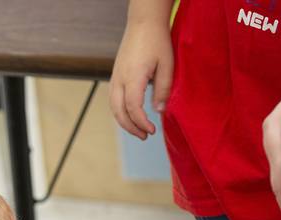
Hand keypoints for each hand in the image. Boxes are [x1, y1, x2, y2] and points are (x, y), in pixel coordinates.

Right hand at [109, 20, 172, 139]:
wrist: (143, 22)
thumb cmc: (157, 41)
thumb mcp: (167, 65)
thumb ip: (163, 90)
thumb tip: (159, 111)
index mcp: (133, 77)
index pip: (133, 108)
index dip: (141, 122)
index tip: (152, 130)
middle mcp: (119, 79)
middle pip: (119, 112)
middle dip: (131, 127)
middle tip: (145, 136)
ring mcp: (115, 77)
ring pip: (113, 107)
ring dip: (124, 121)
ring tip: (138, 129)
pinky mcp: (116, 75)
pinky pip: (113, 99)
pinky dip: (120, 111)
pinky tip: (131, 114)